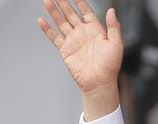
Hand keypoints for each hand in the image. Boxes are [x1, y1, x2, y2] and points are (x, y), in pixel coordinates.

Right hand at [38, 0, 122, 119]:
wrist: (99, 83)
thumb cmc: (110, 66)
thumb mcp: (116, 44)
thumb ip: (114, 26)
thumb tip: (111, 10)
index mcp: (95, 30)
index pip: (86, 11)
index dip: (79, 1)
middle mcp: (83, 33)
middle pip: (71, 14)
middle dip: (63, 3)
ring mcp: (73, 41)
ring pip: (61, 22)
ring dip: (54, 12)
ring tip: (47, 1)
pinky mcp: (65, 50)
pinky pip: (54, 37)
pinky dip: (47, 29)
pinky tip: (41, 20)